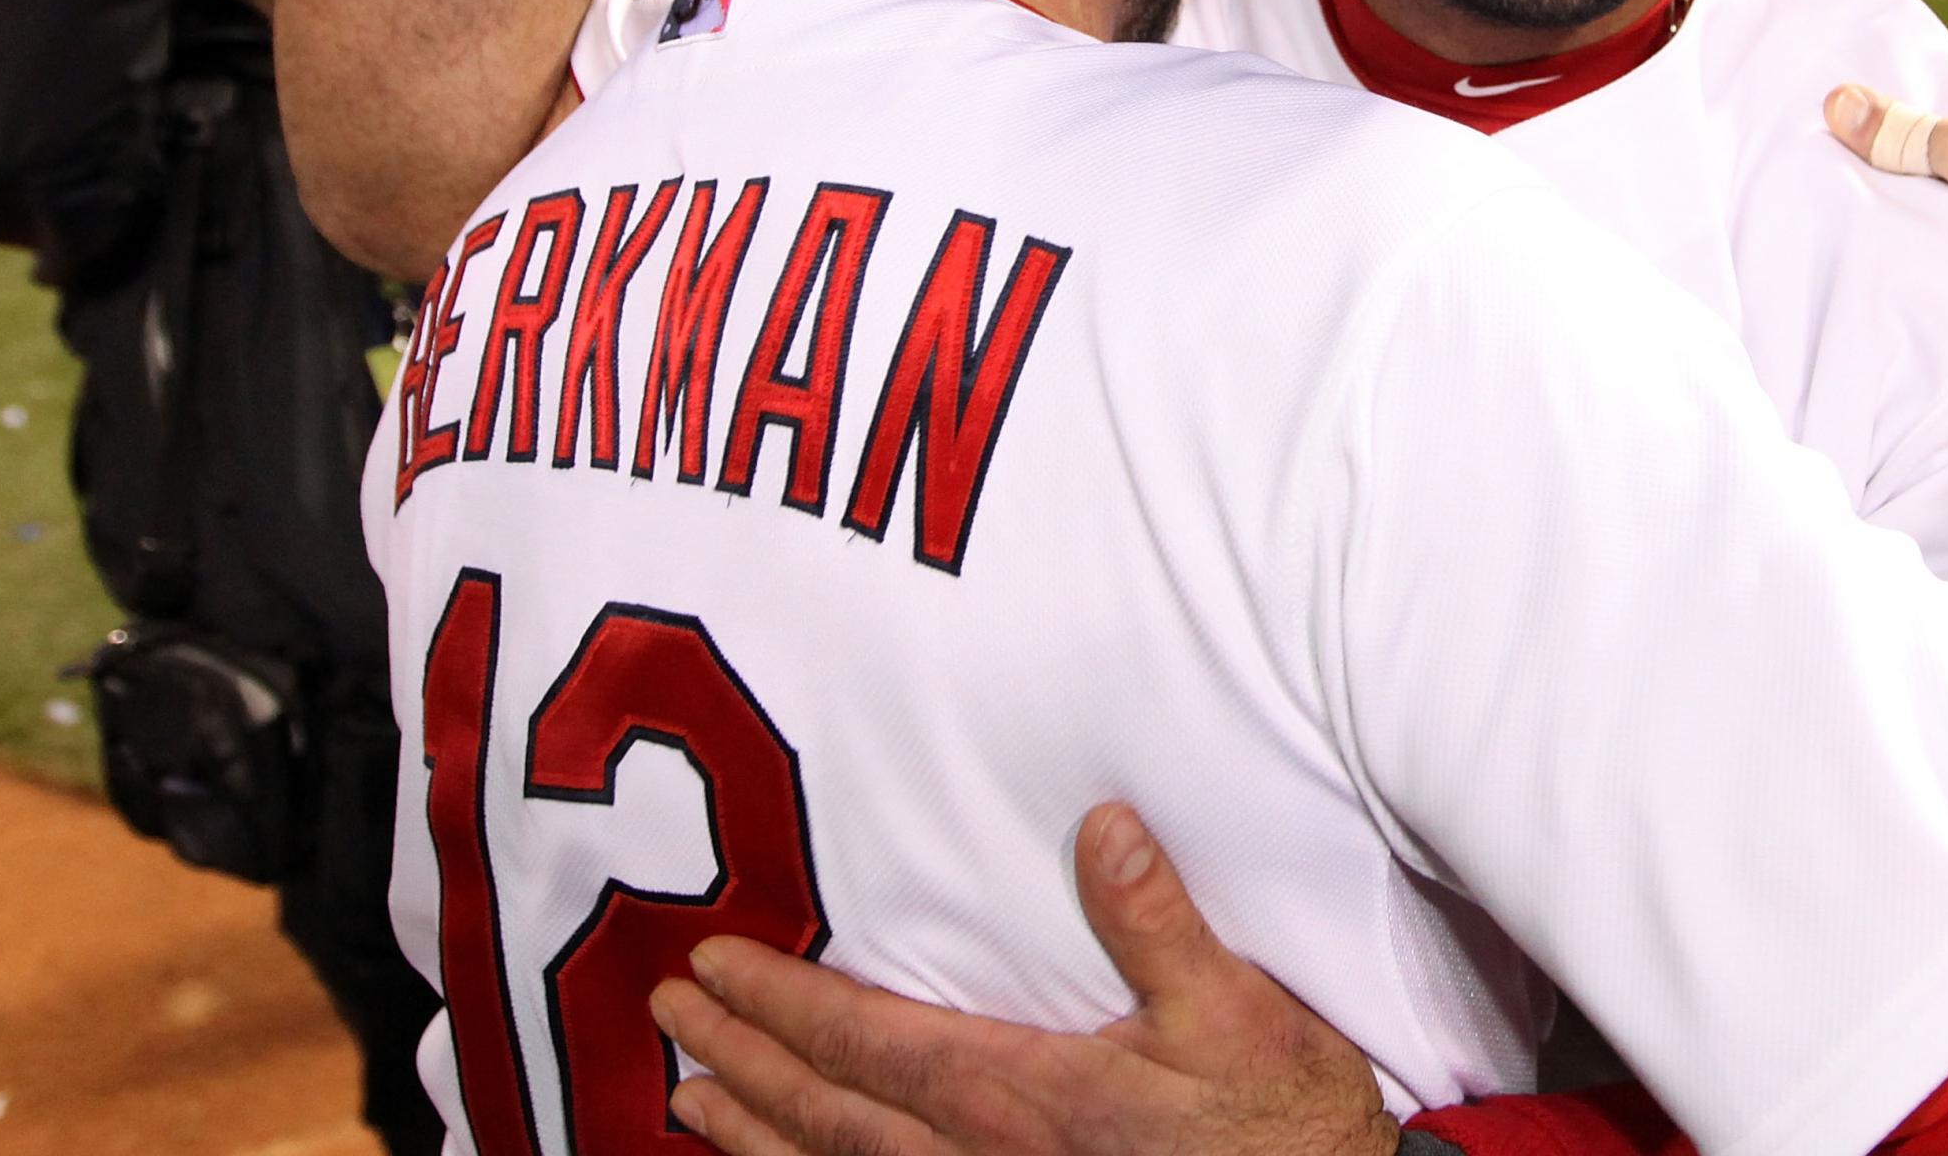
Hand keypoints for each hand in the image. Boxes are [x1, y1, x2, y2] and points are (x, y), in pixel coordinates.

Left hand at [649, 804, 1396, 1155]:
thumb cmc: (1279, 1124)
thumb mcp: (1234, 1008)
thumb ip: (1157, 920)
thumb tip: (1101, 824)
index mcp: (1021, 1094)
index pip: (870, 1041)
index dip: (783, 1005)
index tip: (710, 968)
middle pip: (829, 1111)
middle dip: (742, 1063)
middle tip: (668, 1022)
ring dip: (758, 1136)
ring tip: (691, 1104)